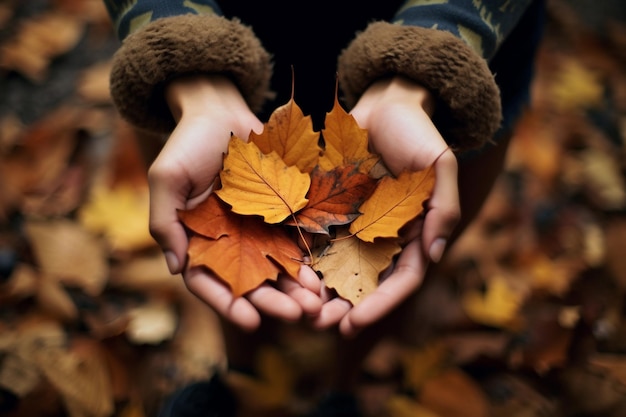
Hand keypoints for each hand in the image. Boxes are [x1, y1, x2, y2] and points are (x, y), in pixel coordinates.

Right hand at [149, 75, 321, 329]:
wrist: (223, 111)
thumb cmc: (189, 142)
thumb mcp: (167, 176)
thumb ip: (165, 220)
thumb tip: (175, 268)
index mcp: (199, 240)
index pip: (209, 282)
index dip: (228, 303)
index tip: (251, 321)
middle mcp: (230, 242)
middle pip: (250, 282)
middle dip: (273, 302)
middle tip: (297, 316)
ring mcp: (259, 230)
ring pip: (278, 268)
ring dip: (297, 289)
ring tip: (317, 304)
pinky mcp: (284, 214)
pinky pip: (298, 242)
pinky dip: (310, 260)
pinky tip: (326, 275)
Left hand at [312, 76, 459, 335]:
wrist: (384, 103)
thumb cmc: (416, 132)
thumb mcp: (439, 164)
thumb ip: (443, 207)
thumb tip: (436, 252)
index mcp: (412, 233)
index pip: (399, 280)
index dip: (379, 305)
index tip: (354, 324)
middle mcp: (381, 237)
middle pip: (364, 282)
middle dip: (343, 307)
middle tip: (318, 325)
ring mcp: (352, 225)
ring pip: (335, 268)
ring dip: (318, 292)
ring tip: (297, 311)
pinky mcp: (326, 209)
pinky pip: (312, 238)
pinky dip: (300, 259)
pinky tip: (282, 274)